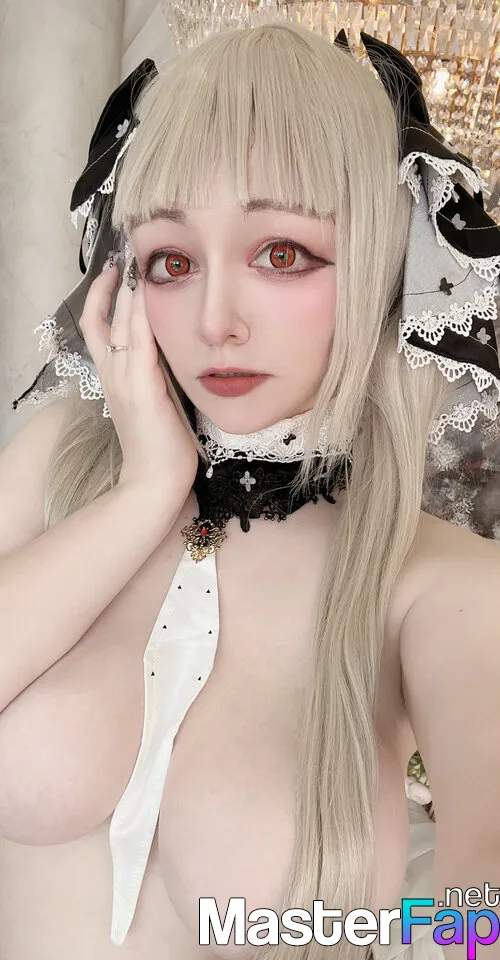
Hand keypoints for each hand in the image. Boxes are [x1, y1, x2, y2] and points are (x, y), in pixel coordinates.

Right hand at [79, 258, 198, 499]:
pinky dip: (141, 319)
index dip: (104, 297)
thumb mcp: (155, 400)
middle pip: (104, 320)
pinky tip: (147, 298)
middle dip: (115, 284)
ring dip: (128, 294)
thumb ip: (155, 374)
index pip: (99, 328)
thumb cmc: (160, 446)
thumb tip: (171, 349)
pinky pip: (139, 346)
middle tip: (126, 252)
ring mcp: (124, 382)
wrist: (154, 481)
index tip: (116, 271)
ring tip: (135, 264)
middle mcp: (112, 376)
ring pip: (120, 327)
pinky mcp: (142, 390)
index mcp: (113, 378)